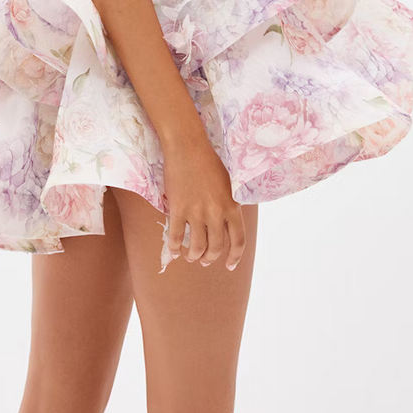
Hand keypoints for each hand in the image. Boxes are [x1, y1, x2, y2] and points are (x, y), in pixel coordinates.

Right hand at [160, 133, 245, 271]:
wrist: (187, 147)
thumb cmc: (208, 161)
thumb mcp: (228, 185)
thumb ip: (229, 205)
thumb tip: (227, 223)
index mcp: (232, 207)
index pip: (238, 241)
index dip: (234, 257)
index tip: (230, 265)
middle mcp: (216, 213)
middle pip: (216, 247)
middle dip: (210, 258)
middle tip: (205, 261)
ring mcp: (196, 212)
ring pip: (197, 246)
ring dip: (194, 256)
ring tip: (191, 257)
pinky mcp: (178, 209)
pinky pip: (176, 235)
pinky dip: (175, 246)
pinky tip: (174, 250)